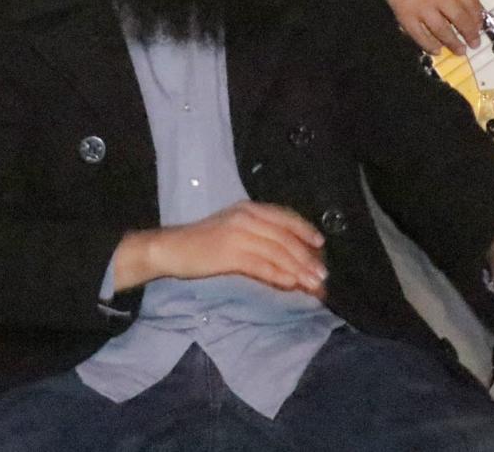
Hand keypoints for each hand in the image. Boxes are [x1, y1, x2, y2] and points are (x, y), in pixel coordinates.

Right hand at [113, 201, 326, 296]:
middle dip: (306, 257)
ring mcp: (237, 235)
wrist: (171, 248)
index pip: (284, 217)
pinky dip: (279, 276)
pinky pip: (261, 266)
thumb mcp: (233, 230)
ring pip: (276, 252)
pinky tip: (291, 285)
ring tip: (313, 284)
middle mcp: (245, 217)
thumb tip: (288, 254)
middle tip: (322, 275)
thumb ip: (258, 237)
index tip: (320, 244)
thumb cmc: (203, 242)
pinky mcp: (229, 254)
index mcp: (247, 209)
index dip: (304, 230)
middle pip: (284, 237)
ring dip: (298, 270)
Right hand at [378, 0, 484, 52]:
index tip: (480, 24)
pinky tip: (436, 50)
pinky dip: (429, 45)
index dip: (478, 16)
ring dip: (454, 43)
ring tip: (460, 50)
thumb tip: (467, 3)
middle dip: (470, 33)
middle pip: (460, 19)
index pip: (471, 1)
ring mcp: (422, 8)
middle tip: (474, 42)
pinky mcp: (407, 17)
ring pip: (443, 31)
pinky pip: (420, 36)